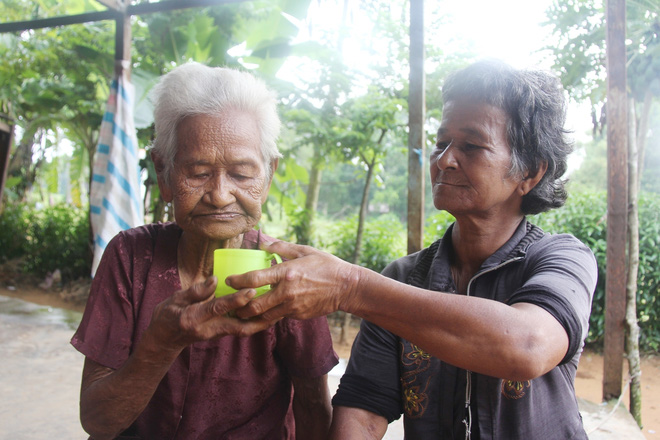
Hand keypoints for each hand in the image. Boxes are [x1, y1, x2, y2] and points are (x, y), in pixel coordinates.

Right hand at [147, 276, 277, 351]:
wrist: (164, 340)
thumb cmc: (167, 315)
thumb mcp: (175, 299)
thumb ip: (195, 291)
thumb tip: (216, 279)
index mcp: (194, 318)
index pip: (218, 308)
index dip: (235, 300)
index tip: (251, 291)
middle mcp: (208, 329)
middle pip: (238, 326)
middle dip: (258, 318)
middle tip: (277, 306)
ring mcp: (215, 334)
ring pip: (243, 330)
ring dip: (260, 323)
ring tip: (279, 311)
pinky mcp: (220, 334)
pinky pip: (240, 329)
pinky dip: (254, 323)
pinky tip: (267, 314)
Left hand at [228, 240, 361, 320]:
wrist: (346, 287)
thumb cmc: (326, 265)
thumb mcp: (305, 251)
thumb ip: (282, 247)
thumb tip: (264, 243)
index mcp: (287, 273)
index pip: (254, 279)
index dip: (237, 281)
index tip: (228, 280)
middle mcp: (287, 292)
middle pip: (254, 304)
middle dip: (238, 306)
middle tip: (229, 303)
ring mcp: (293, 306)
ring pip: (263, 317)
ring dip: (249, 316)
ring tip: (239, 312)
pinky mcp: (298, 315)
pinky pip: (277, 317)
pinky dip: (267, 316)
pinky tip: (260, 314)